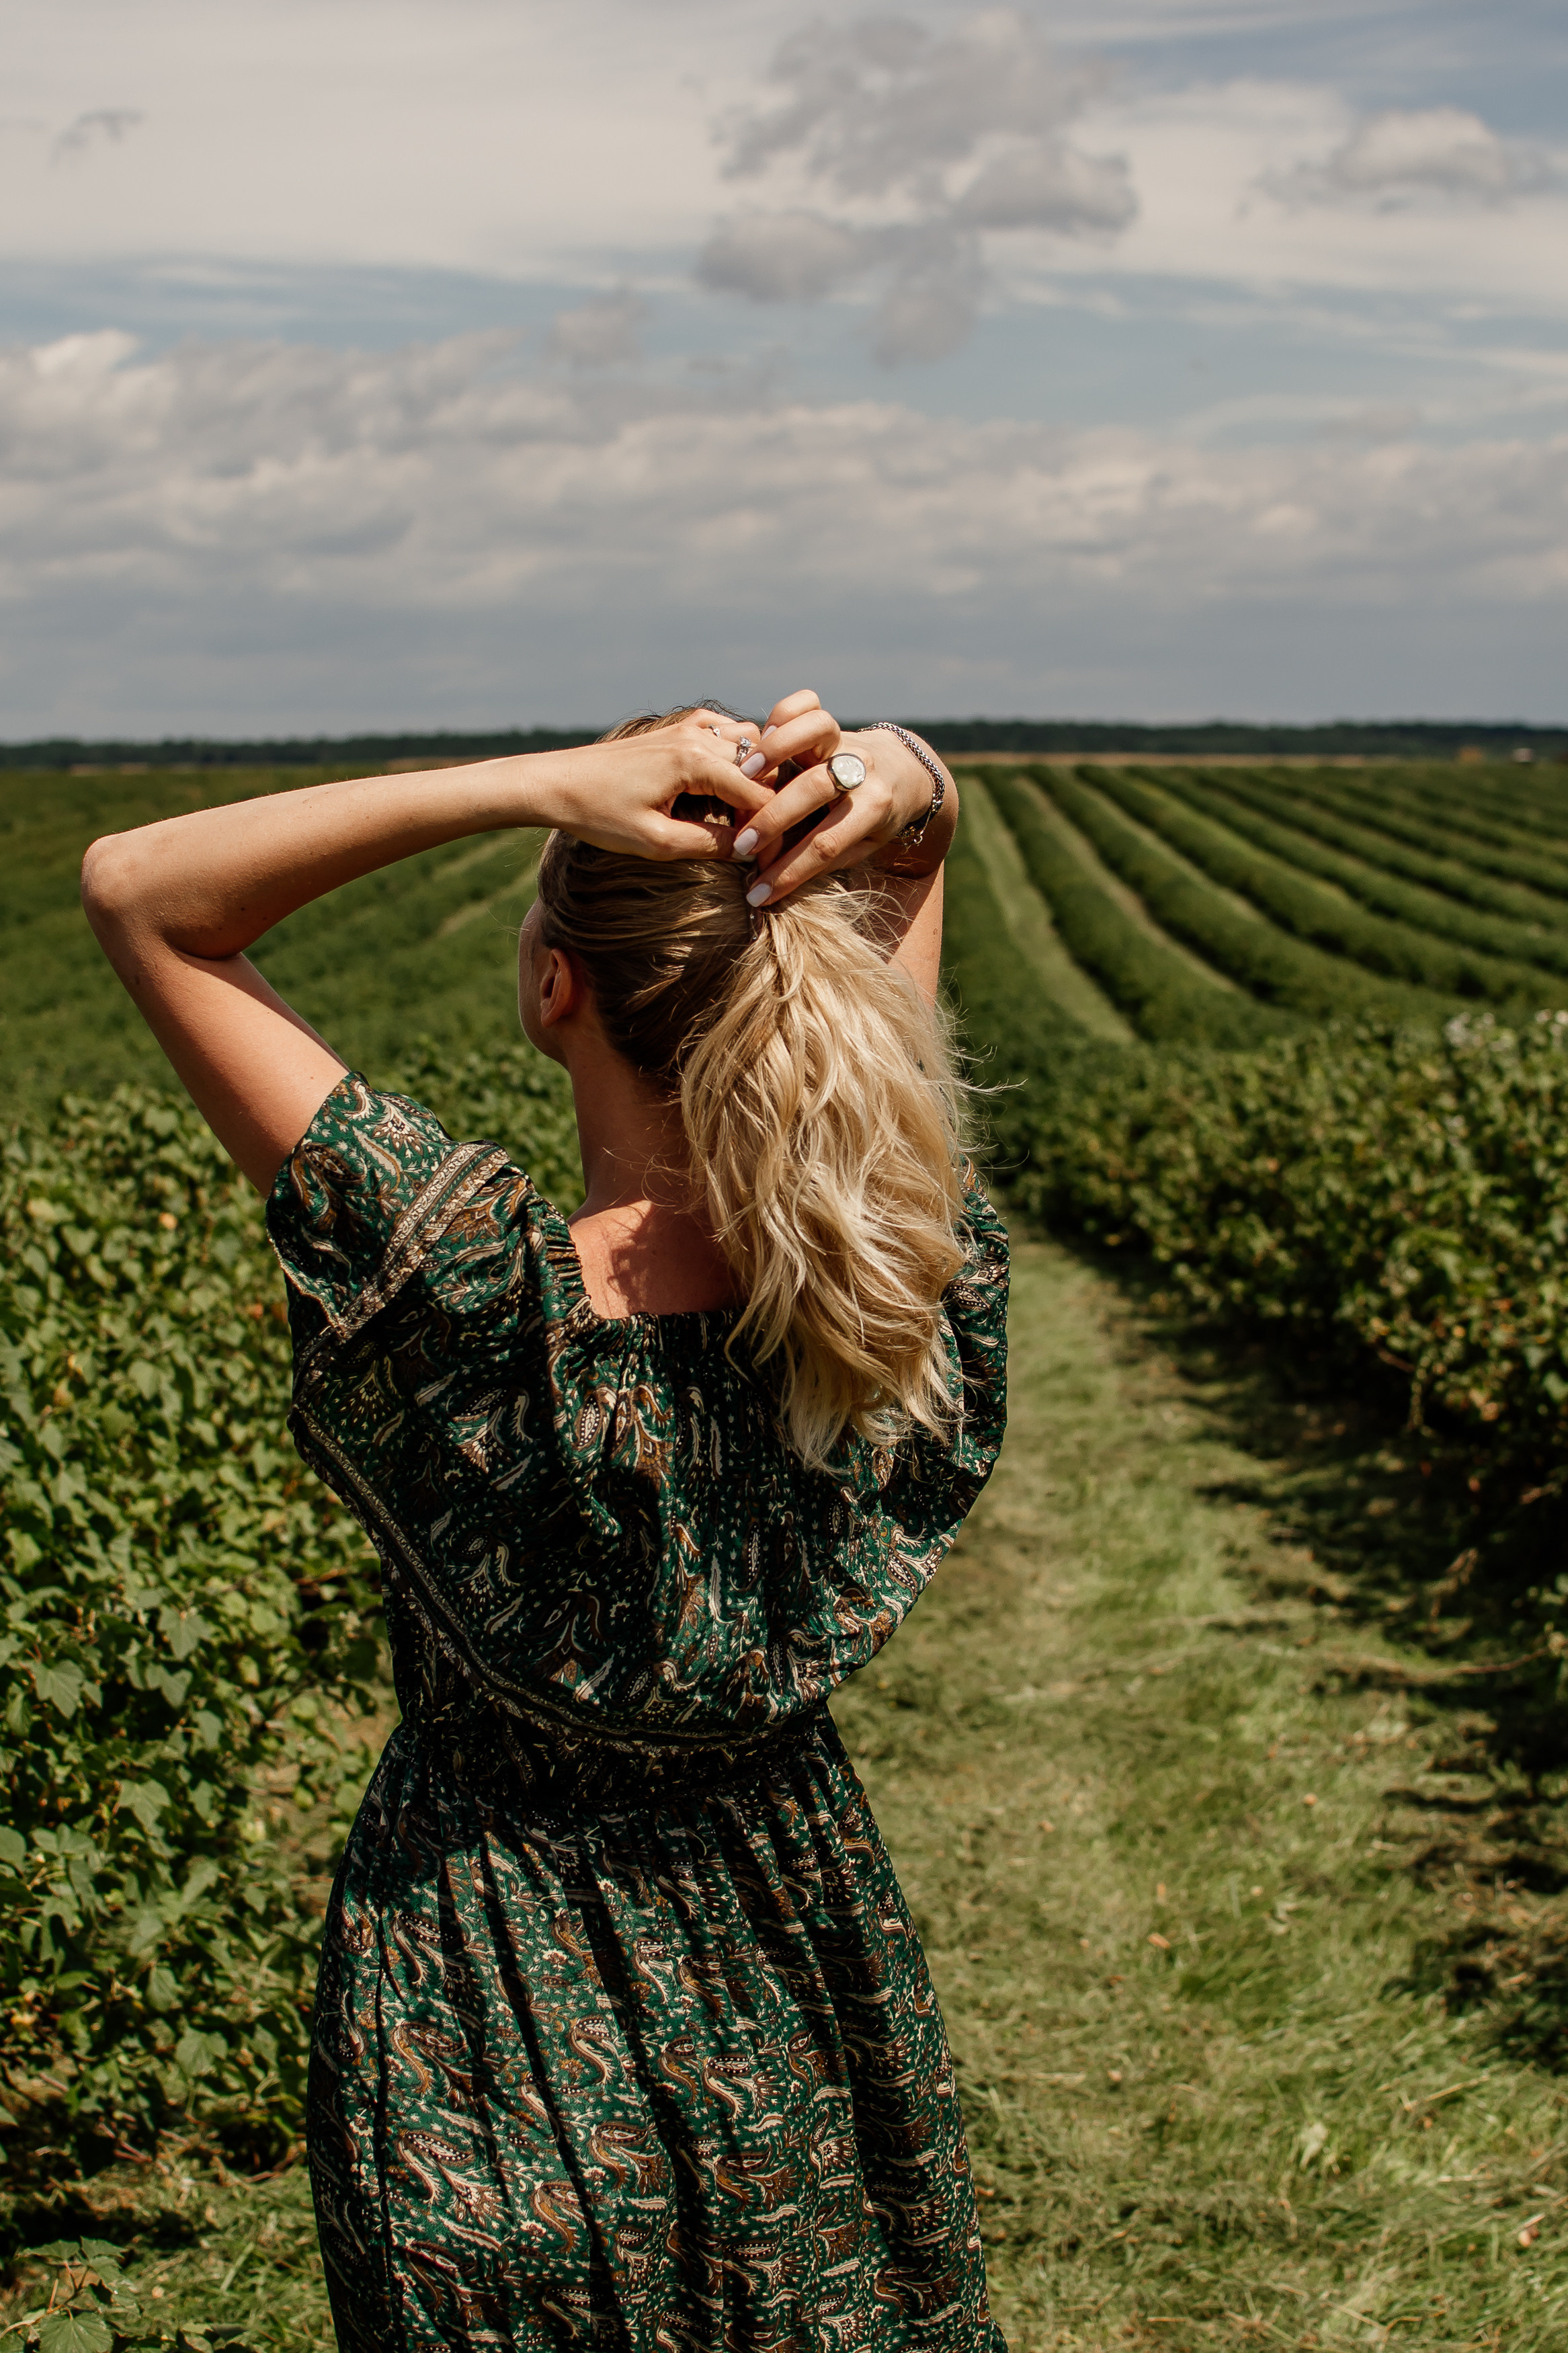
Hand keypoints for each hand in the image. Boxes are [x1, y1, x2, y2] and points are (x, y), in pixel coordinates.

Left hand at [552, 710, 772, 859]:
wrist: (555, 783)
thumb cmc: (599, 814)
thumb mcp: (656, 842)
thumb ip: (709, 845)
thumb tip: (750, 851)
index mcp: (694, 760)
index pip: (758, 794)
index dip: (771, 830)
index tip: (770, 859)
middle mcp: (697, 735)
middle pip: (761, 768)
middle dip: (767, 805)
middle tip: (760, 843)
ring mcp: (687, 727)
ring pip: (750, 746)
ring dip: (756, 779)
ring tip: (745, 818)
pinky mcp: (676, 729)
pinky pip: (726, 734)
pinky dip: (738, 758)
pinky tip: (728, 787)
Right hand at [728, 691, 942, 904]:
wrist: (904, 775)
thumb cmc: (875, 822)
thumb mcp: (863, 848)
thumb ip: (826, 858)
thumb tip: (772, 884)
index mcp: (875, 809)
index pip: (826, 845)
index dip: (789, 873)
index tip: (758, 895)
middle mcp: (864, 769)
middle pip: (814, 790)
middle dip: (773, 820)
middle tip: (742, 846)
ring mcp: (847, 741)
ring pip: (817, 729)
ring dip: (777, 749)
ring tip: (745, 774)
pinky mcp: (831, 724)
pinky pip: (809, 704)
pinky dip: (784, 714)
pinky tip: (762, 737)